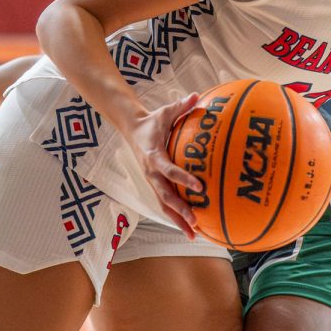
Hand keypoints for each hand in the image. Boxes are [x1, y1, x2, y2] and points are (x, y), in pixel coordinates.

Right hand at [123, 93, 203, 236]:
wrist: (130, 130)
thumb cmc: (152, 120)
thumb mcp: (165, 112)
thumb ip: (181, 105)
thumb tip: (198, 95)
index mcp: (154, 155)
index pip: (169, 170)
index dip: (183, 178)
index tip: (200, 187)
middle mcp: (151, 172)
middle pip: (165, 196)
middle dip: (180, 210)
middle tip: (196, 222)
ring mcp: (151, 181)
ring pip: (164, 205)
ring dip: (178, 220)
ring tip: (194, 235)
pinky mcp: (154, 185)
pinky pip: (165, 203)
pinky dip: (176, 216)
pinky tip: (190, 227)